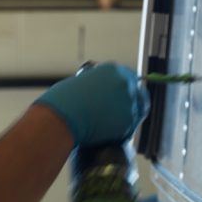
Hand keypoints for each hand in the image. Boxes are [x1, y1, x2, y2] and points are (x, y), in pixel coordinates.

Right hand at [34, 63, 149, 146]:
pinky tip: (105, 132)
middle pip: (139, 95)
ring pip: (136, 114)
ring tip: (106, 125)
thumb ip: (101, 85)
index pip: (131, 79)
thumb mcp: (84, 82)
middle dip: (132, 104)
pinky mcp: (128, 123)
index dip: (128, 90)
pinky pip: (128, 129)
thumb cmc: (64, 100)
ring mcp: (129, 103)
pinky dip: (119, 132)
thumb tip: (106, 94)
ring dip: (125, 119)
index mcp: (114, 70)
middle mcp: (126, 83)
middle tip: (120, 114)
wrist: (62, 117)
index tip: (124, 98)